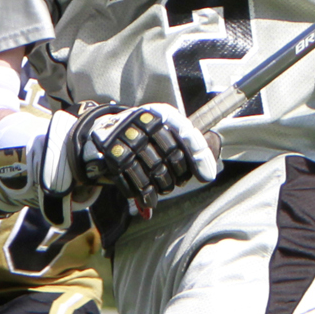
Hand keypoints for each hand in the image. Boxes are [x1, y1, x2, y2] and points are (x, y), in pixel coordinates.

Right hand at [69, 103, 220, 208]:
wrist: (106, 131)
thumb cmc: (145, 135)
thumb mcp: (167, 131)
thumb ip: (191, 147)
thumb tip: (208, 176)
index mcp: (158, 113)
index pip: (185, 136)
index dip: (197, 158)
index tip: (204, 177)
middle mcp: (141, 122)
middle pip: (170, 157)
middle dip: (175, 176)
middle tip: (175, 183)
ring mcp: (125, 138)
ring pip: (151, 172)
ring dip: (160, 188)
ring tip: (162, 191)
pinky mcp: (112, 155)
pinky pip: (132, 181)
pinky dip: (142, 194)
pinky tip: (148, 200)